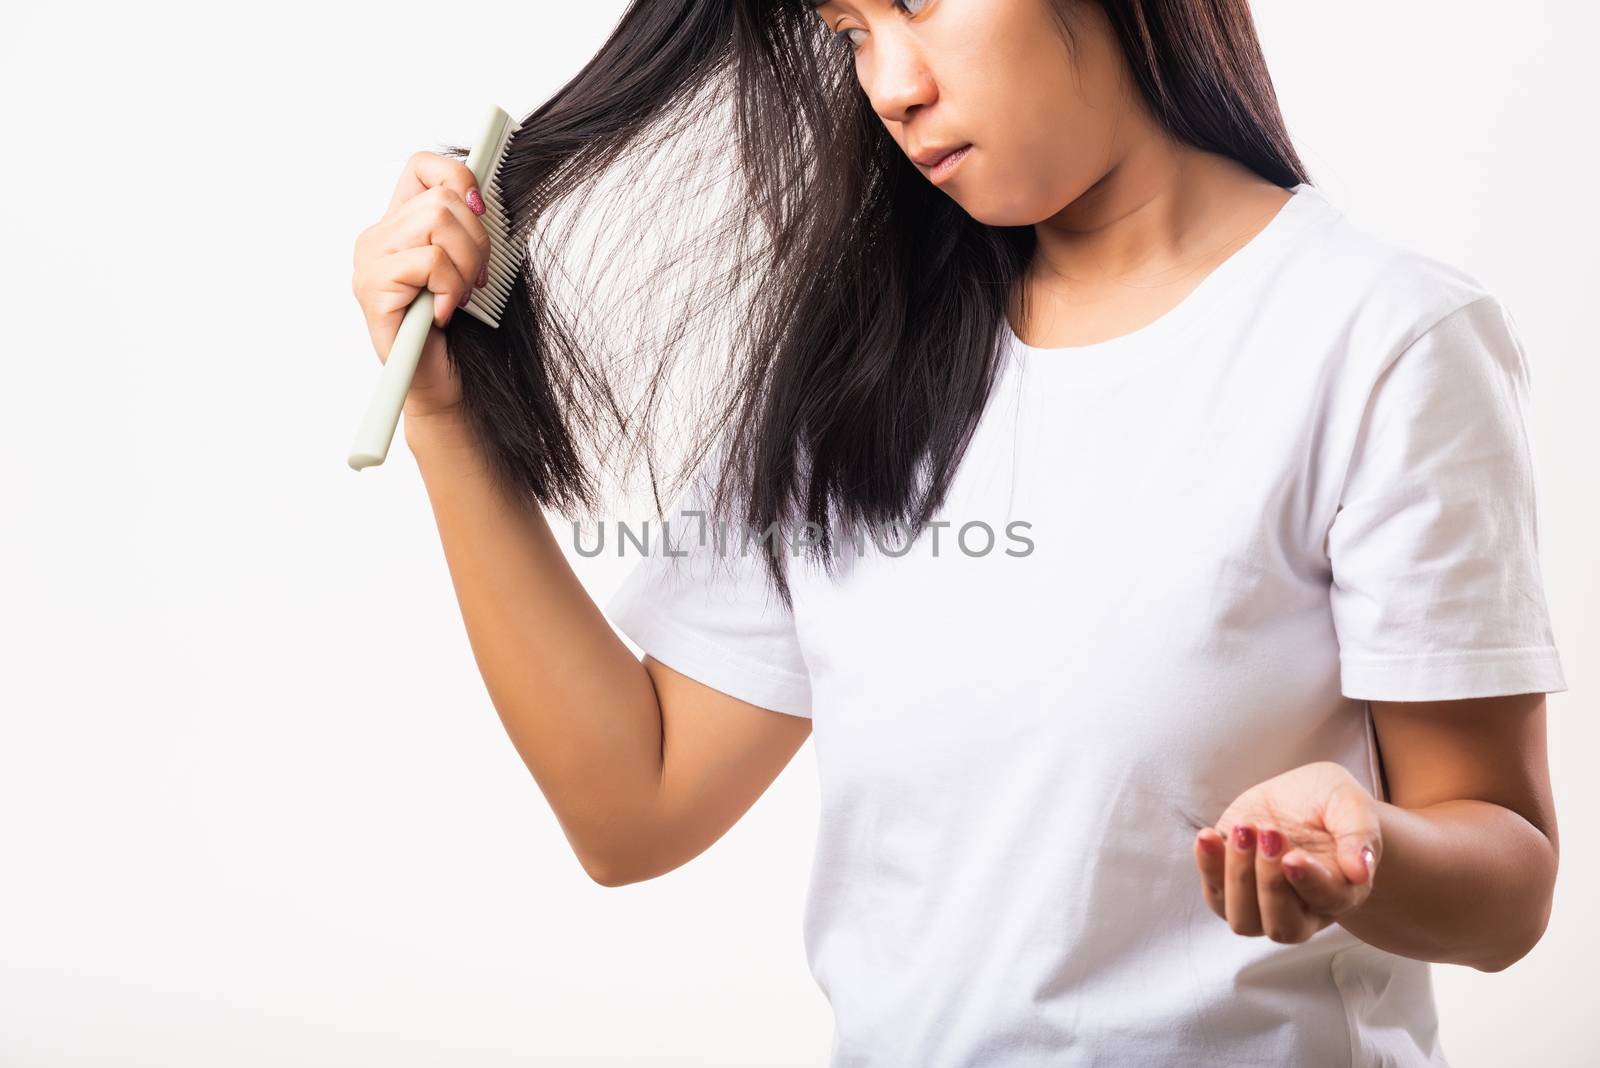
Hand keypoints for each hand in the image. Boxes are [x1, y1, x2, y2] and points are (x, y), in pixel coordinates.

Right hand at [351, 150, 493, 420]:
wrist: (444, 383)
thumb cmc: (459, 330)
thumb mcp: (471, 266)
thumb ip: (469, 227)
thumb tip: (484, 194)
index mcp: (400, 225)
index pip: (423, 166)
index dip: (458, 176)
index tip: (482, 208)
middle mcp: (378, 237)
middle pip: (442, 200)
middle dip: (477, 241)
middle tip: (476, 279)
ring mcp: (370, 262)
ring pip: (437, 224)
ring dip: (465, 266)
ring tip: (458, 297)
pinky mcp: (372, 288)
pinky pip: (431, 262)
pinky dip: (451, 289)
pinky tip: (444, 313)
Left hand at [1193, 760, 1381, 943]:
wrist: (1300, 801)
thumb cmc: (1330, 805)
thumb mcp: (1350, 803)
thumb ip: (1359, 833)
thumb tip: (1360, 871)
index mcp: (1341, 891)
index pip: (1327, 902)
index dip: (1308, 883)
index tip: (1293, 857)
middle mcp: (1304, 910)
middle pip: (1282, 924)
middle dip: (1269, 882)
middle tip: (1269, 832)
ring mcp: (1264, 904)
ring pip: (1244, 920)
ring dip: (1238, 877)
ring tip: (1244, 829)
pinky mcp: (1231, 887)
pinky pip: (1215, 896)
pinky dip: (1208, 868)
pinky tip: (1209, 835)